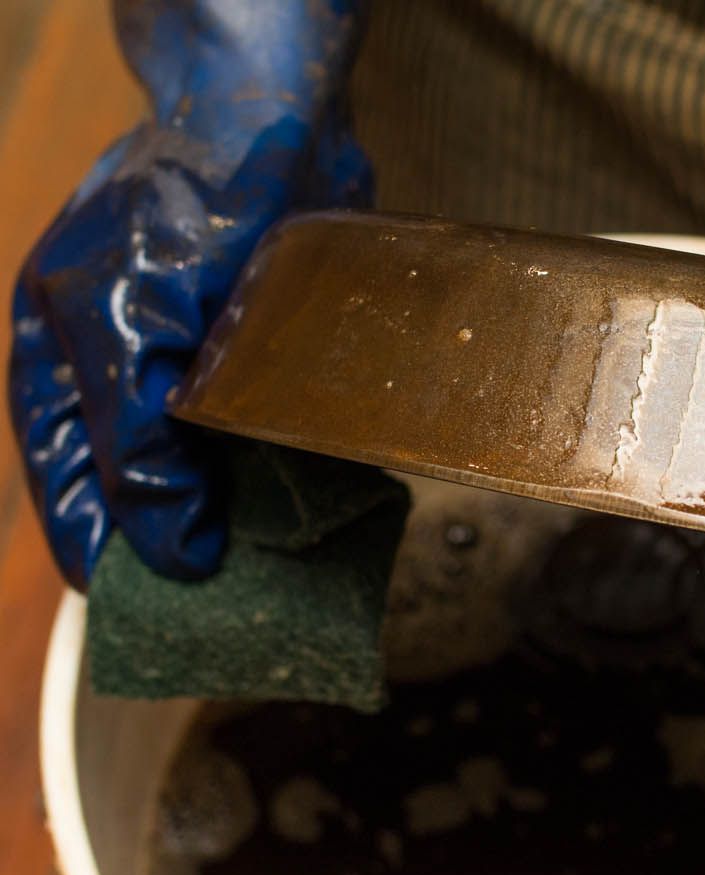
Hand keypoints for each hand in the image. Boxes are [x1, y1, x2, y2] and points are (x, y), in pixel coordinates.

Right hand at [8, 0, 367, 587]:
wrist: (277, 122)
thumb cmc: (194, 197)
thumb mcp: (136, 316)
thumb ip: (139, 431)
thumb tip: (168, 536)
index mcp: (68, 355)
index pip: (76, 479)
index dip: (111, 544)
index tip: (161, 595)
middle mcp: (123, 363)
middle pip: (134, 484)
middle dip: (166, 543)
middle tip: (212, 600)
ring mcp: (189, 359)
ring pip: (204, 471)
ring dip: (233, 520)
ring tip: (263, 573)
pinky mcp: (257, 356)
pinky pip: (266, 439)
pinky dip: (285, 477)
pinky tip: (314, 511)